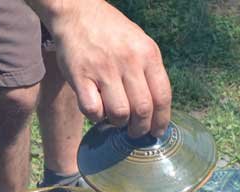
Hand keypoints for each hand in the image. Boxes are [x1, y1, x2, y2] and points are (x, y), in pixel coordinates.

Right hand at [30, 0, 171, 137]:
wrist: (76, 12)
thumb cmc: (110, 31)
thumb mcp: (139, 43)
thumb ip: (149, 71)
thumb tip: (156, 108)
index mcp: (148, 54)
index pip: (162, 97)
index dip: (161, 121)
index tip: (156, 132)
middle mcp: (129, 61)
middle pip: (142, 110)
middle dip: (140, 129)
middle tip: (134, 132)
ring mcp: (104, 70)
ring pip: (119, 114)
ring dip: (118, 123)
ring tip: (114, 117)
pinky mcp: (80, 77)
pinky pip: (93, 111)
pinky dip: (96, 117)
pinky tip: (97, 109)